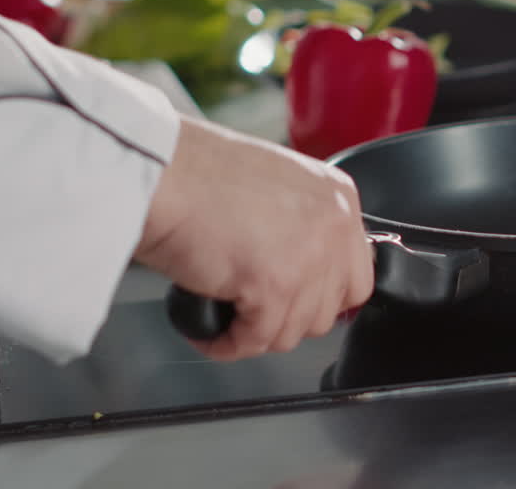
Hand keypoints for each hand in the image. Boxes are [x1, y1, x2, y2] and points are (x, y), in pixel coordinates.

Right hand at [136, 117, 373, 360]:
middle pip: (331, 308)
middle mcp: (335, 226)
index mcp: (339, 197)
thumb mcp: (276, 184)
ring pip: (294, 331)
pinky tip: (208, 330)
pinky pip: (257, 340)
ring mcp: (310, 258)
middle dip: (290, 316)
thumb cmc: (198, 171)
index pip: (354, 272)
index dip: (317, 292)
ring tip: (225, 315)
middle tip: (254, 309)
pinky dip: (228, 343)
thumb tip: (301, 264)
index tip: (290, 297)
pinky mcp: (275, 287)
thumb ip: (302, 222)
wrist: (161, 172)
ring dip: (256, 331)